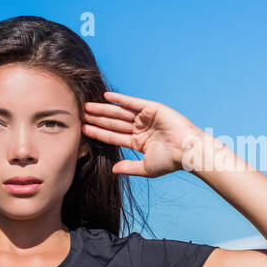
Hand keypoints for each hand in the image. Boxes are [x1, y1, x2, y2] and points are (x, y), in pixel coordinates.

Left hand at [82, 91, 204, 177]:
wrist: (187, 152)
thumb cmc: (170, 161)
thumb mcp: (146, 168)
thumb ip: (128, 168)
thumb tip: (113, 170)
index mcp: (138, 142)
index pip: (112, 136)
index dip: (98, 133)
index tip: (83, 129)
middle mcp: (140, 129)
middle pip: (112, 123)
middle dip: (96, 119)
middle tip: (79, 114)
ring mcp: (145, 118)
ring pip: (119, 113)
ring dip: (103, 109)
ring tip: (87, 106)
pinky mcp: (152, 109)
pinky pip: (132, 103)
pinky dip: (120, 99)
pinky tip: (106, 96)